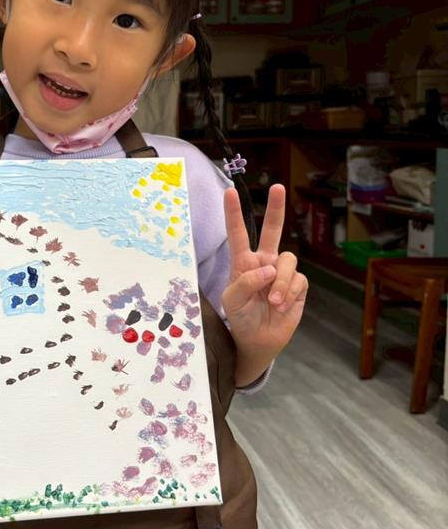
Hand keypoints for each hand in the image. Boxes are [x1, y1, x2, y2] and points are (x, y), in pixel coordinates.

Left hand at [221, 184, 307, 384]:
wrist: (258, 340)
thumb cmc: (241, 318)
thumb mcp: (233, 301)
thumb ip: (246, 282)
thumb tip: (268, 269)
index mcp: (243, 262)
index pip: (238, 233)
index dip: (233, 213)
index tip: (229, 191)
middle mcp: (264, 262)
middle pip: (272, 230)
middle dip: (276, 208)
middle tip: (278, 187)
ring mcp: (281, 272)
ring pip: (288, 260)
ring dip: (280, 282)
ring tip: (272, 302)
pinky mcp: (297, 285)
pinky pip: (298, 280)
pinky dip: (289, 294)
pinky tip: (281, 306)